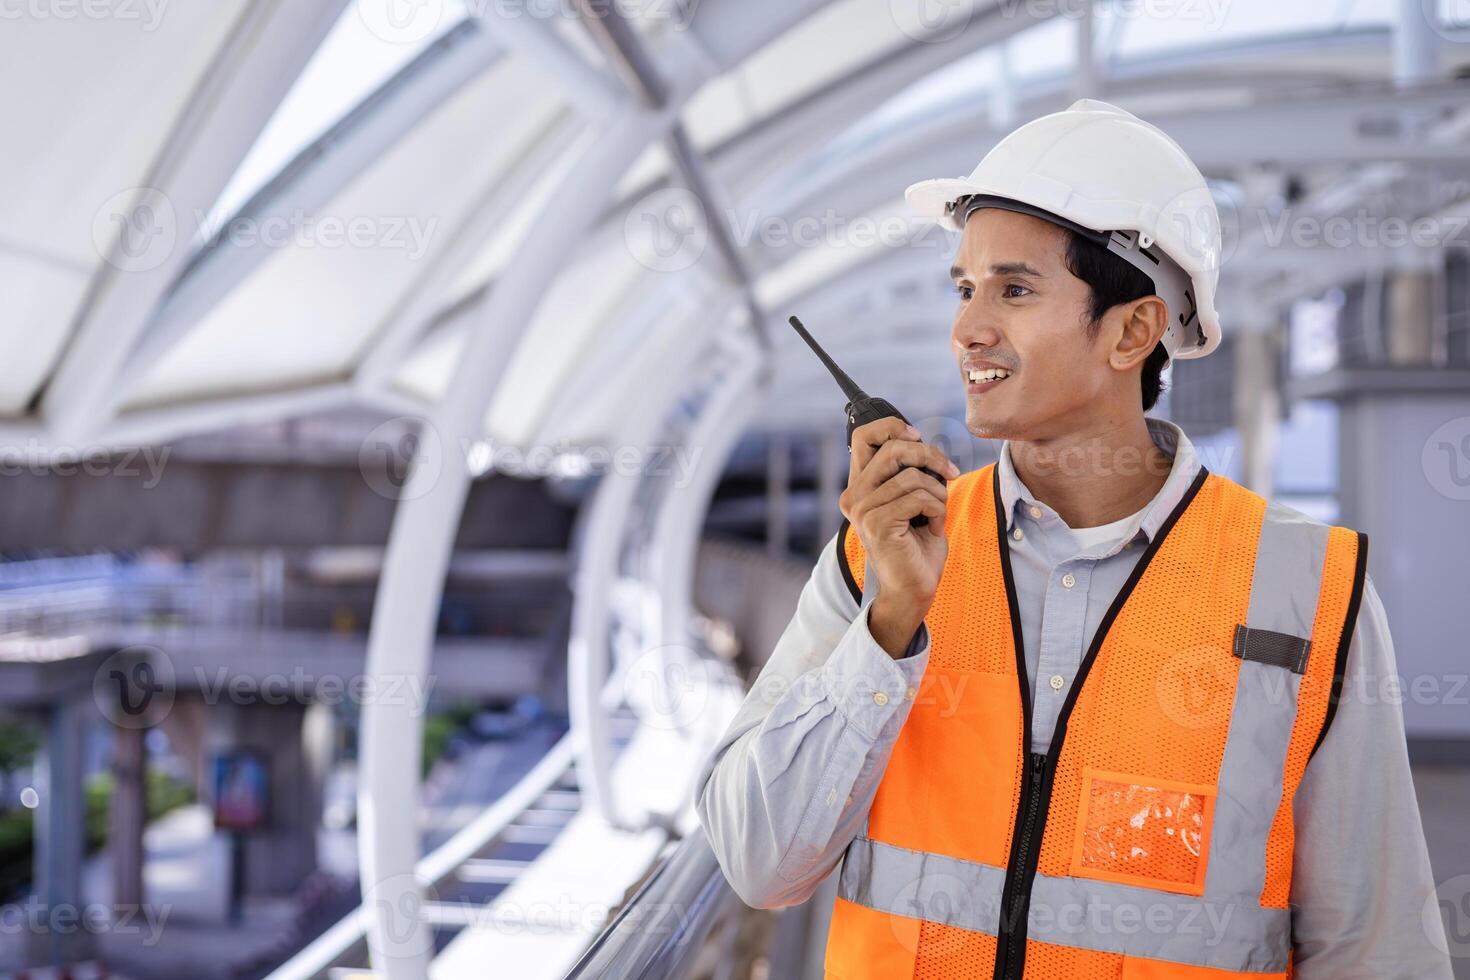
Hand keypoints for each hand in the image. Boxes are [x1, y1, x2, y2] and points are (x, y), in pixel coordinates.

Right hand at [838, 417, 958, 636]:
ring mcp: (862, 510)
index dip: (892, 427)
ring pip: (912, 477)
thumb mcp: (913, 501)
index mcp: (861, 486)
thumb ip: (909, 473)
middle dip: (930, 457)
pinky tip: (936, 527)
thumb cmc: (917, 545)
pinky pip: (918, 498)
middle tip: (949, 474)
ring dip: (939, 493)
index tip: (918, 438)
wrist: (913, 588)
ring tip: (940, 513)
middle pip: (894, 449)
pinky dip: (938, 509)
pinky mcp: (877, 524)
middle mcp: (854, 495)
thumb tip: (924, 445)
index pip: (864, 436)